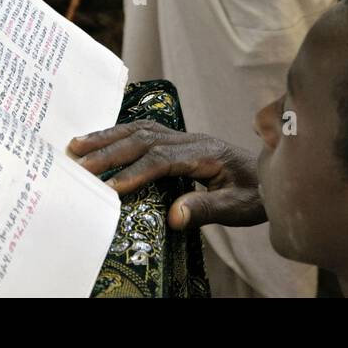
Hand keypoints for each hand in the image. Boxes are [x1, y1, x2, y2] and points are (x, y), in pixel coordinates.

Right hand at [67, 119, 266, 230]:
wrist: (270, 176)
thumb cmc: (255, 194)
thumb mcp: (237, 208)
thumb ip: (206, 209)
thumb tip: (174, 218)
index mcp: (206, 154)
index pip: (163, 159)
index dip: (135, 172)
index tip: (110, 187)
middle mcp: (192, 140)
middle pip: (145, 138)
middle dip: (110, 151)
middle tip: (79, 165)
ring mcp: (185, 137)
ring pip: (141, 129)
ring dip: (108, 137)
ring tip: (77, 145)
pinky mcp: (180, 141)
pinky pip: (145, 131)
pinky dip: (119, 134)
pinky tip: (100, 140)